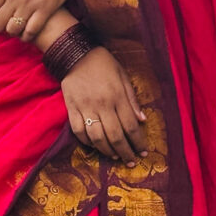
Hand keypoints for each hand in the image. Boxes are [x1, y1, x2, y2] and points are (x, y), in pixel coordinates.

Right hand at [61, 45, 147, 164]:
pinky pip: (78, 131)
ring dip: (107, 151)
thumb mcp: (123, 76)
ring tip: (114, 156)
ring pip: (97, 137)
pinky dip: (86, 142)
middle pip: (115, 136)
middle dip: (125, 152)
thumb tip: (142, 120)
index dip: (138, 142)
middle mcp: (102, 105)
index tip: (144, 152)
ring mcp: (85, 107)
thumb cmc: (104, 64)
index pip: (131, 126)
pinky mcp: (71, 108)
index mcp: (117, 96)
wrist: (76, 54)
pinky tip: (94, 146)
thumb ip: (132, 99)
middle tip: (131, 161)